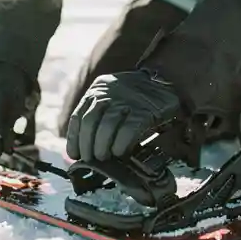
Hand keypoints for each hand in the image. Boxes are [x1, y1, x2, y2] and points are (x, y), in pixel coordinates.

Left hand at [66, 69, 184, 162]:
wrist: (166, 80)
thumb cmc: (136, 97)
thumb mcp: (112, 97)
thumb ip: (99, 115)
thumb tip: (84, 147)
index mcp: (97, 90)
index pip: (78, 116)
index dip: (74, 138)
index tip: (74, 154)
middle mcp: (109, 93)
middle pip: (90, 122)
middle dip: (87, 145)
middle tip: (90, 159)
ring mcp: (127, 100)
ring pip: (107, 126)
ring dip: (102, 146)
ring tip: (103, 158)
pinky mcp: (144, 110)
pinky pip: (128, 129)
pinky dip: (121, 143)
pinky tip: (119, 153)